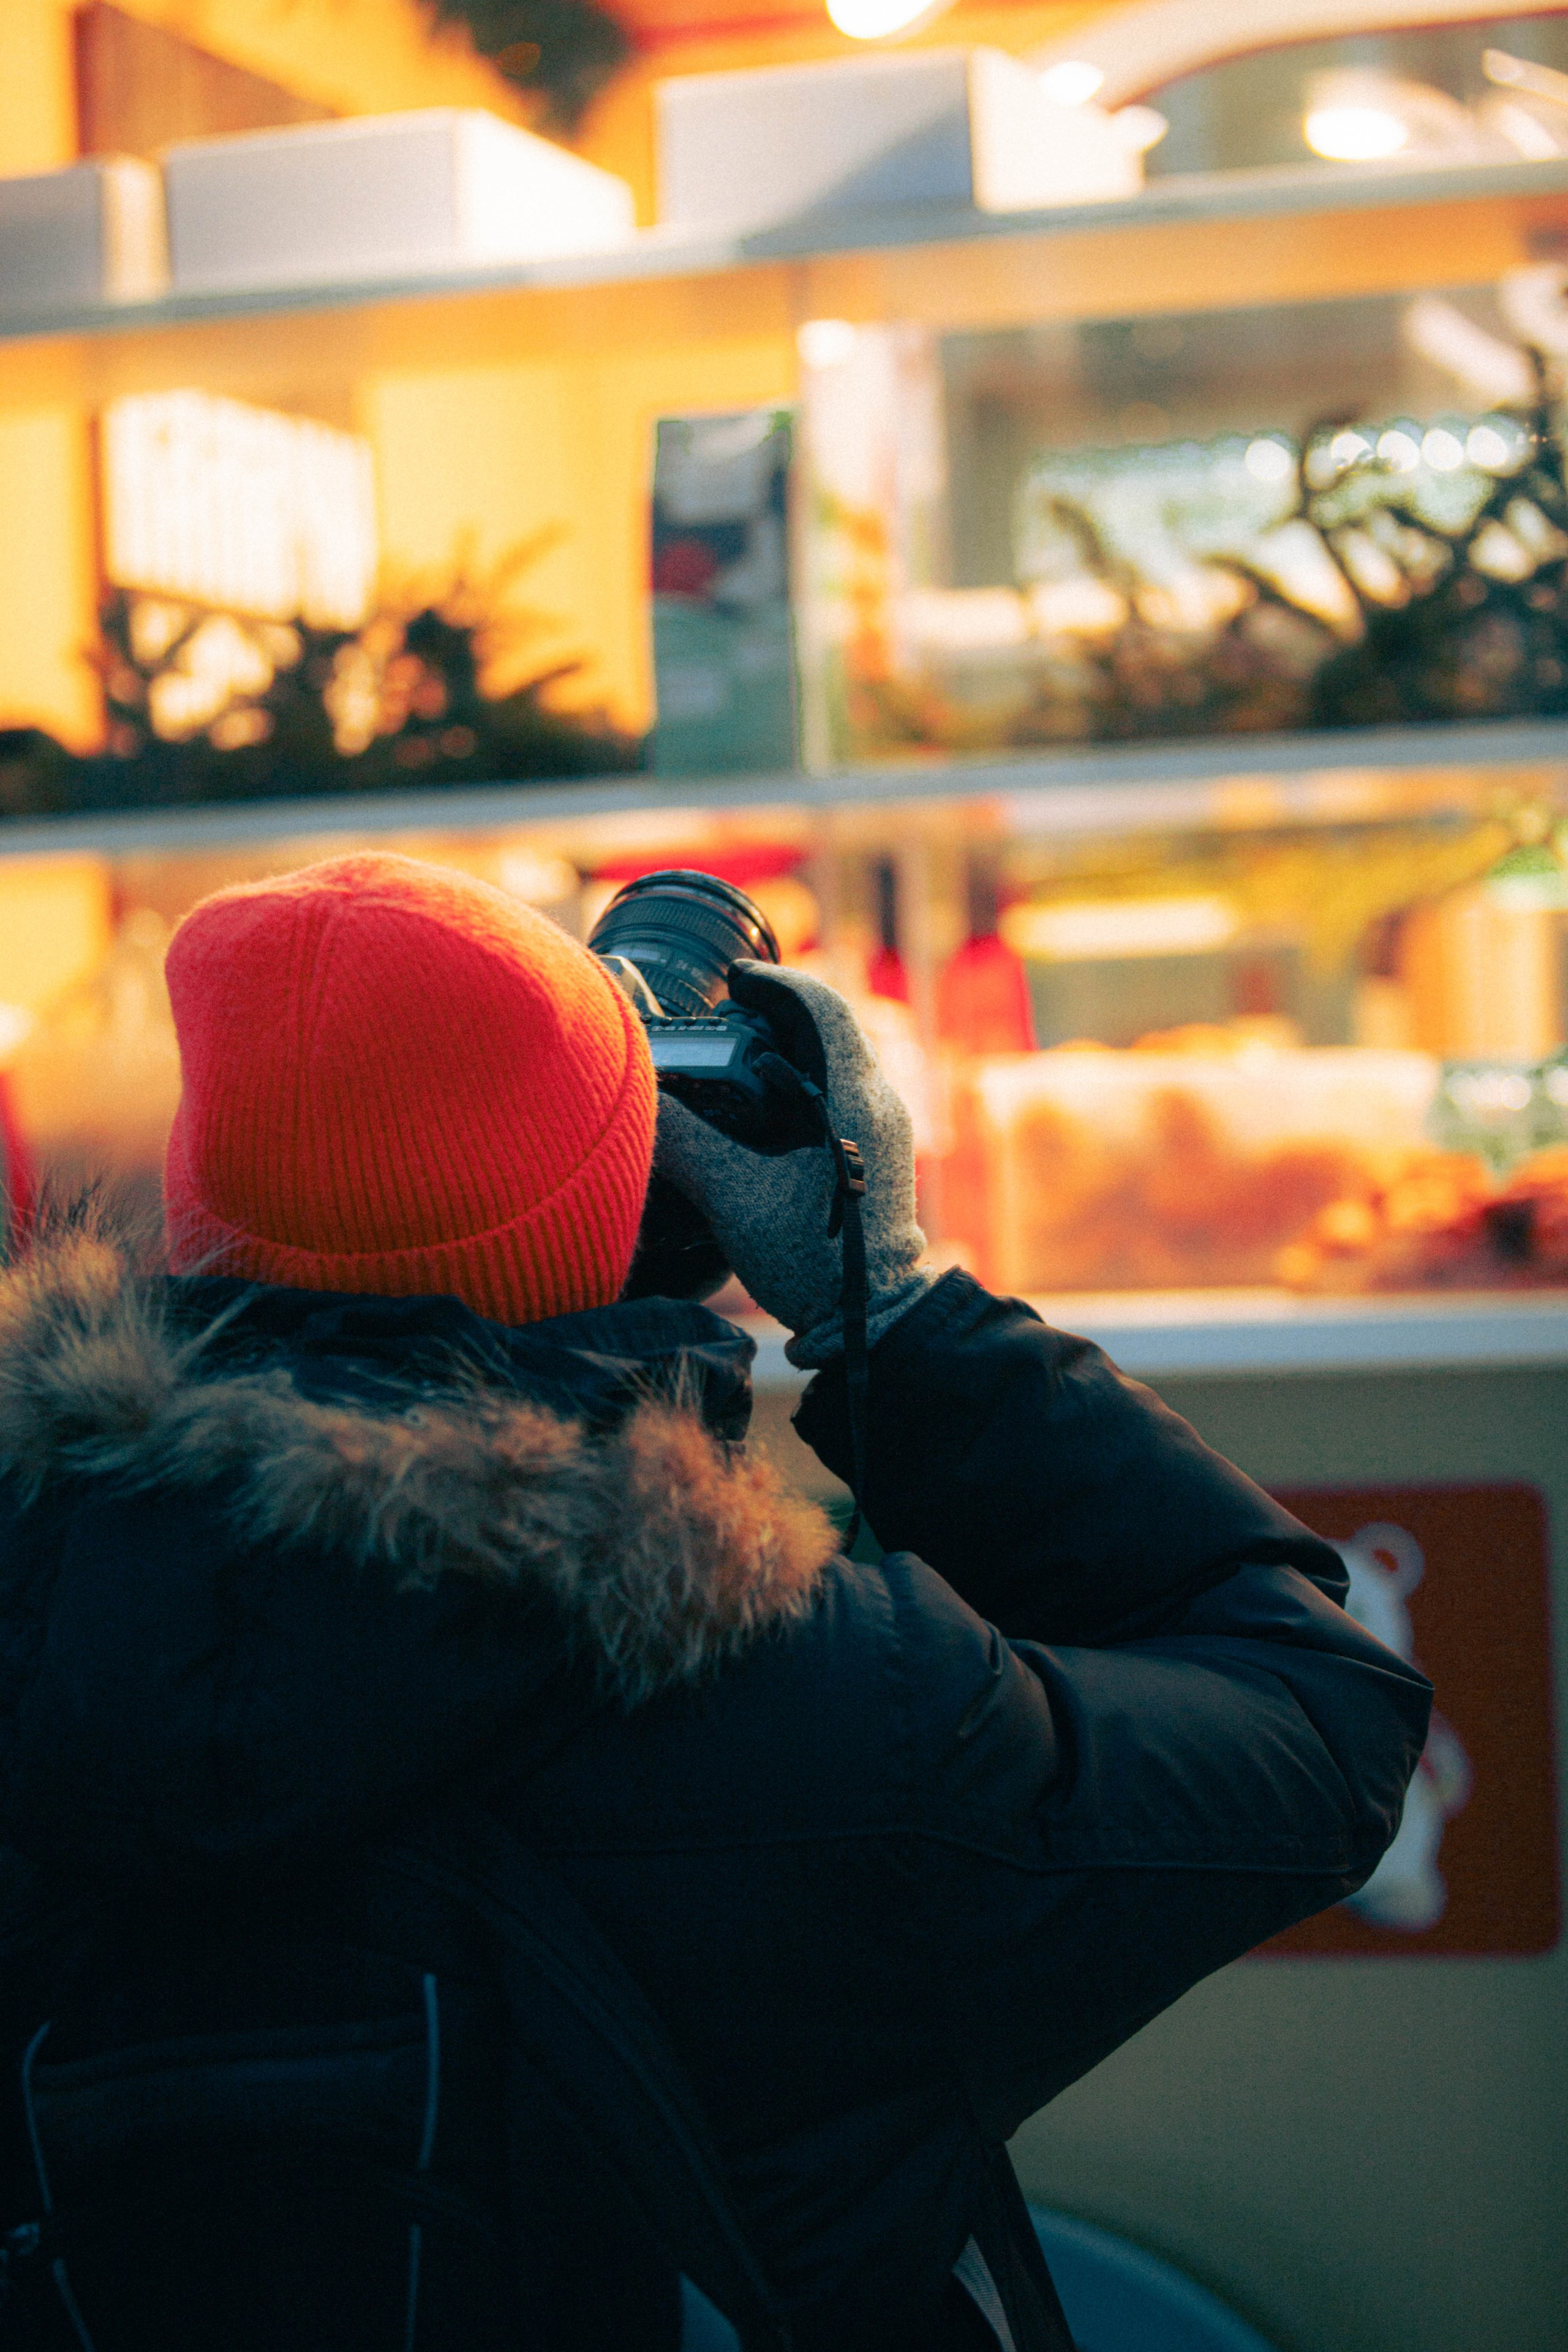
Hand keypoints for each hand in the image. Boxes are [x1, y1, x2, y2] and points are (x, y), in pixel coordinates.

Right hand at [653, 962, 931, 1367]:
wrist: (869, 1323)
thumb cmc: (809, 1261)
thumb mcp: (733, 1198)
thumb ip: (682, 1143)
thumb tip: (635, 1101)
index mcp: (854, 1099)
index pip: (821, 1007)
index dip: (773, 983)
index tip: (732, 982)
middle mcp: (876, 1102)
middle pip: (823, 1029)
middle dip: (769, 1018)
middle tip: (720, 1023)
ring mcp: (879, 1127)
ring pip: (829, 1061)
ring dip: (781, 1053)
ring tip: (729, 1064)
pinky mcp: (872, 1151)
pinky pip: (833, 1094)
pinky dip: (793, 1085)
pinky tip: (752, 1112)